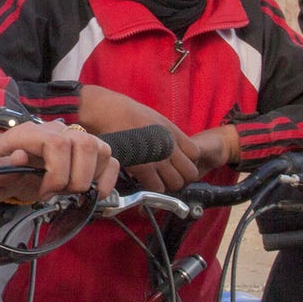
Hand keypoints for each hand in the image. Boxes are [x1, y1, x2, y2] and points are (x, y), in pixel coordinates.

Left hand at [0, 119, 117, 203]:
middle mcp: (57, 130)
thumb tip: (20, 157)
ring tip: (71, 191)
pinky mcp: (88, 152)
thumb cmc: (1, 171)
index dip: (57, 174)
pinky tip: (94, 192)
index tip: (45, 192)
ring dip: (90, 178)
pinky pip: (110, 159)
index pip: (58, 143)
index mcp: (31, 133)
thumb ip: (2, 167)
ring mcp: (75, 139)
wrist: (6, 170)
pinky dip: (108, 179)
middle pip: (85, 144)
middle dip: (76, 178)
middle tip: (60, 193)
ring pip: (100, 149)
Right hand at [77, 85, 200, 192]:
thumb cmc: (125, 114)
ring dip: (167, 184)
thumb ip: (167, 135)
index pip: (195, 155)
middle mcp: (170, 147)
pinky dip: (152, 188)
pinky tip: (143, 181)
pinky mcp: (143, 169)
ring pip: (176, 184)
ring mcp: (158, 159)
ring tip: (155, 180)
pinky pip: (158, 188)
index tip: (176, 162)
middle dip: (180, 176)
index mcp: (174, 134)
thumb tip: (173, 148)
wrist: (107, 113)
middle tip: (167, 176)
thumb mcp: (155, 119)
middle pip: (190, 173)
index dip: (187, 161)